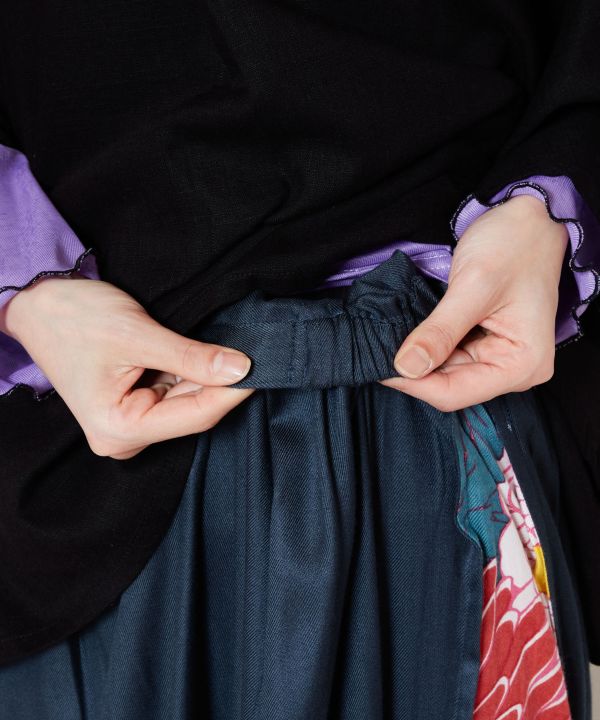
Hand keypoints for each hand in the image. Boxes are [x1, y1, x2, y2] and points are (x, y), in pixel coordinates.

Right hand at [1, 276, 253, 458]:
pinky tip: (207, 354)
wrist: (39, 304)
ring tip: (233, 347)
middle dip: (223, 382)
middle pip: (193, 411)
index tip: (266, 367)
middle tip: (258, 351)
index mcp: (118, 429)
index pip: (196, 415)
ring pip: (187, 402)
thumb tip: (240, 368)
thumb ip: (190, 356)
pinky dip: (192, 374)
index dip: (234, 391)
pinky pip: (174, 394)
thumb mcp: (137, 335)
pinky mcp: (133, 406)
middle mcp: (124, 436)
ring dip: (208, 376)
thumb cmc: (74, 317)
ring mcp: (129, 423)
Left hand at [381, 195, 568, 410]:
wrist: (531, 218)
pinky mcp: (486, 345)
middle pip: (449, 387)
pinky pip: (449, 356)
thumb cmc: (514, 244)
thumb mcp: (473, 286)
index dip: (412, 383)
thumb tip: (406, 367)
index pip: (454, 393)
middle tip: (379, 346)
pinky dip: (428, 346)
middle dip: (414, 369)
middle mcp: (514, 370)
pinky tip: (410, 332)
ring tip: (391, 335)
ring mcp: (500, 358)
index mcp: (522, 365)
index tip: (379, 363)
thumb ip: (440, 331)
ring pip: (444, 373)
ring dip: (418, 357)